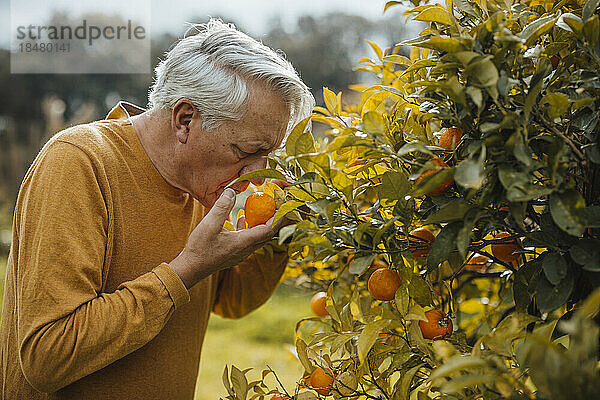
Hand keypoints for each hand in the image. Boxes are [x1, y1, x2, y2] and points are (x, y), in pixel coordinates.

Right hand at [169, 188, 285, 288]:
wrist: (191, 268)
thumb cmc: (200, 248)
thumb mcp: (209, 224)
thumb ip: (222, 207)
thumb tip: (231, 191)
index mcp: (244, 242)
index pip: (269, 230)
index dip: (278, 218)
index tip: (283, 206)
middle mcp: (246, 249)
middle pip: (268, 234)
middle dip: (274, 220)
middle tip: (276, 205)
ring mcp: (241, 254)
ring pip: (259, 238)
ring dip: (262, 224)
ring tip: (262, 209)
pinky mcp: (235, 254)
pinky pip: (250, 240)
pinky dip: (251, 229)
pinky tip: (243, 219)